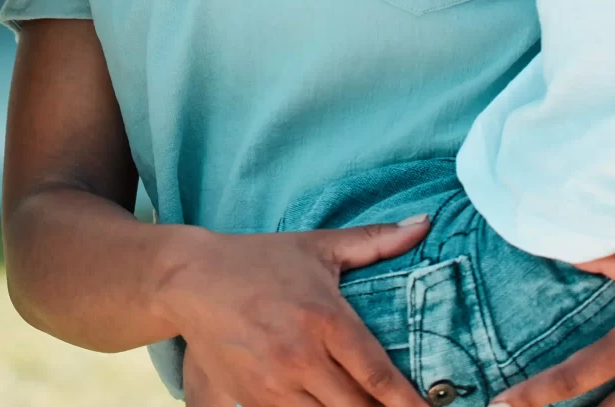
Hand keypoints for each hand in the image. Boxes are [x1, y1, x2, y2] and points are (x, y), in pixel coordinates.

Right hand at [161, 220, 432, 406]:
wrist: (189, 279)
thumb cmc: (260, 260)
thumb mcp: (318, 246)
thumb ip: (375, 240)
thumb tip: (424, 224)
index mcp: (325, 319)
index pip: (378, 375)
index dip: (409, 403)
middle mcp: (301, 357)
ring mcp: (274, 385)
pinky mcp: (253, 401)